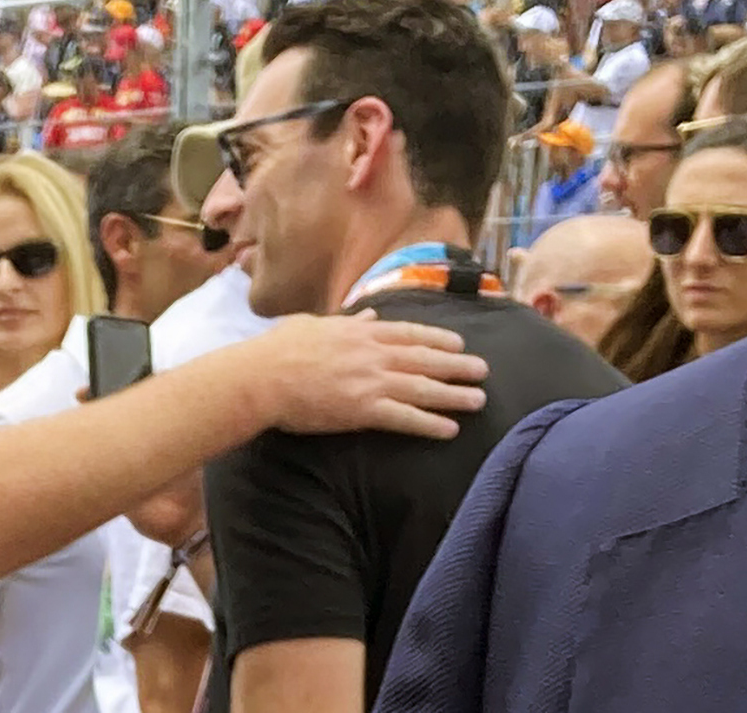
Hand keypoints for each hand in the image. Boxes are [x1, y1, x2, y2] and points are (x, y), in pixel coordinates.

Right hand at [244, 311, 488, 440]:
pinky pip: (404, 417)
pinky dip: (429, 423)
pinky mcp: (363, 410)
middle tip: (483, 371)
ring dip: (453, 394)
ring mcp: (370, 381)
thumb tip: (366, 317)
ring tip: (478, 400)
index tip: (459, 343)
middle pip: (424, 359)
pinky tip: (449, 430)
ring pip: (422, 387)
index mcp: (361, 332)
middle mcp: (372, 353)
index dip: (437, 339)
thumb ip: (345, 322)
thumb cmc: (280, 349)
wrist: (263, 376)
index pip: (408, 333)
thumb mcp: (315, 324)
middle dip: (457, 365)